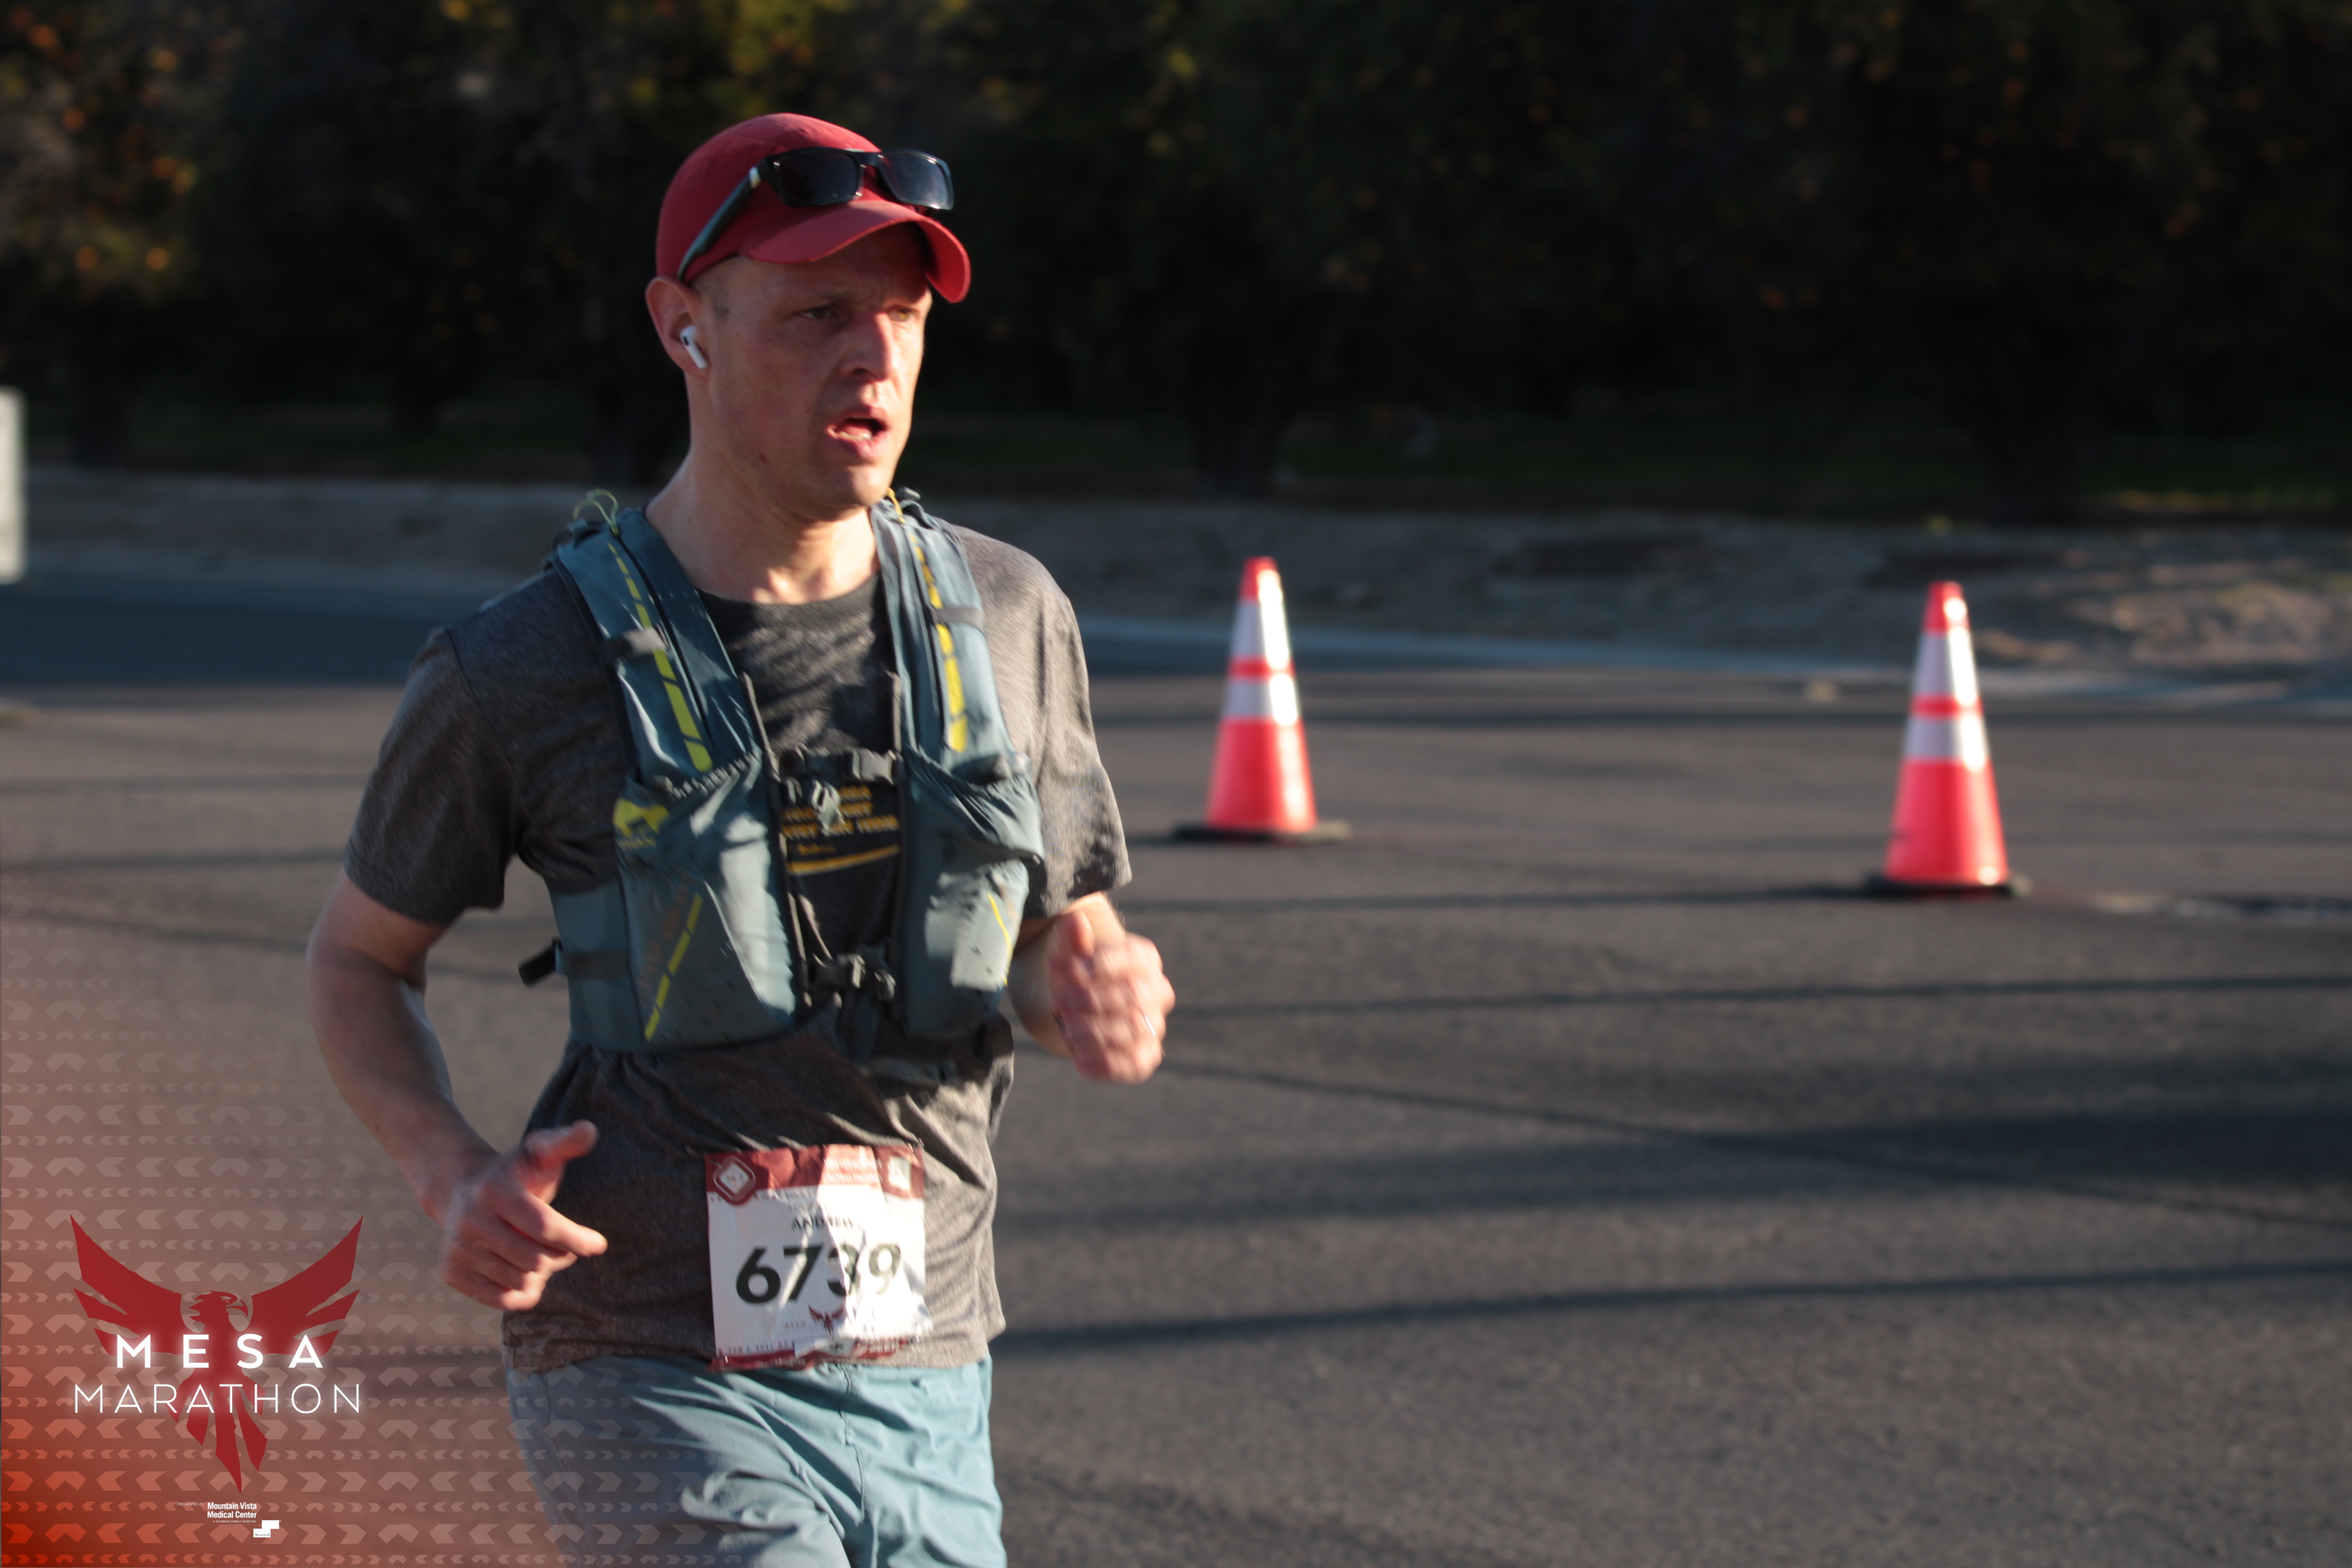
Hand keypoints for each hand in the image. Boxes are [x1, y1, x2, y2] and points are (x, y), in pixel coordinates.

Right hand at [432, 1121, 607, 1310]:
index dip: (578, 1240)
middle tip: (563, 1245)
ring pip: (521, 1281)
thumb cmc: (513, 1172)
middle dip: (561, 1255)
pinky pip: (501, 1299)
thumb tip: (589, 1129)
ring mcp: (457, 1248)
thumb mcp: (538, 1152)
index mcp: (494, 1191)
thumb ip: (565, 1142)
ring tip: (539, 1252)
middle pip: (536, 1259)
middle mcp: (470, 1221)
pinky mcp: (450, 1271)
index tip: (599, 1245)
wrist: (459, 1188)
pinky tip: (524, 1272)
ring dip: (542, 1273)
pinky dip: (522, 1292)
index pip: (545, 1227)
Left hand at [1046, 908, 1173, 1083]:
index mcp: (1144, 958)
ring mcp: (1154, 1025)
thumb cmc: (1074, 973)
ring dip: (1093, 1031)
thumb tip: (1077, 922)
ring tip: (1065, 1028)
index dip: (1096, 967)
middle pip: (1132, 995)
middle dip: (1090, 1000)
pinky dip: (1104, 1062)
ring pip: (1134, 1030)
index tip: (1065, 972)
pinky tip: (1077, 1055)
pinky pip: (1134, 1064)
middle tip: (1058, 1003)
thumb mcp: (1066, 951)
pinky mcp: (1146, 1056)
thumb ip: (1070, 936)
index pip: (1130, 959)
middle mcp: (1158, 990)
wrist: (1076, 1006)